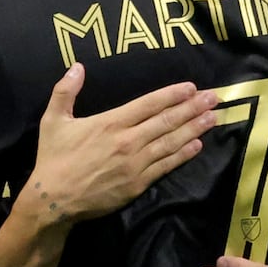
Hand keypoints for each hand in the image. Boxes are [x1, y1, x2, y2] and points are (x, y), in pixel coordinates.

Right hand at [17, 63, 217, 225]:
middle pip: (166, 121)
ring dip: (194, 128)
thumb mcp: (53, 120)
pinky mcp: (137, 184)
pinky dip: (183, 154)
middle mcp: (127, 141)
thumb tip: (77, 66)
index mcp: (110, 123)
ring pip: (170, 142)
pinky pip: (165, 166)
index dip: (172, 95)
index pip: (149, 104)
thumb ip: (65, 91)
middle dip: (192, 108)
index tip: (191, 87)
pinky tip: (197, 145)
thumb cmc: (54, 159)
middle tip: (213, 98)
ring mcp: (135, 164)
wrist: (53, 200)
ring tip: (212, 117)